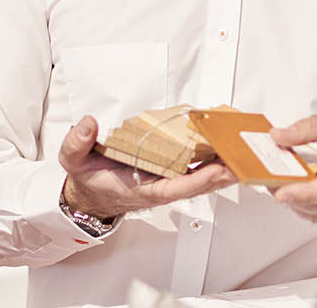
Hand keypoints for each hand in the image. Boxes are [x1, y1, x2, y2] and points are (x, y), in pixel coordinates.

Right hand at [59, 115, 237, 219]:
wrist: (91, 193)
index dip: (197, 181)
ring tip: (244, 150)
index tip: (216, 172)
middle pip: (198, 183)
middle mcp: (160, 187)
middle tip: (243, 160)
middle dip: (222, 174)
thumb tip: (88, 123)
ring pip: (202, 175)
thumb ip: (77, 143)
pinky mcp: (171, 171)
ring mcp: (168, 180)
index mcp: (142, 190)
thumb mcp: (73, 161)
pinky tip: (226, 144)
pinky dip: (213, 156)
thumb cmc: (88, 179)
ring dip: (223, 165)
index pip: (174, 188)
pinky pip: (197, 165)